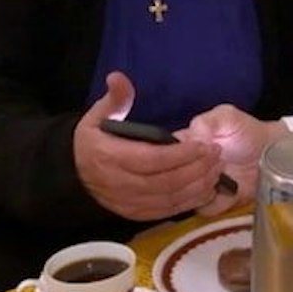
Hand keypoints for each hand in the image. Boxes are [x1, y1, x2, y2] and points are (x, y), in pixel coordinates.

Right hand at [72, 72, 224, 220]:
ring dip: (197, 186)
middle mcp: (119, 183)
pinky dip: (188, 202)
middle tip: (217, 155)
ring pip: (169, 199)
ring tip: (218, 170)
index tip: (203, 144)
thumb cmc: (93, 141)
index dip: (180, 153)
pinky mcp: (135, 214)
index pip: (151, 158)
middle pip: (165, 181)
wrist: (74, 174)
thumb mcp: (97, 116)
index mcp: (110, 156)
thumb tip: (118, 77)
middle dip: (196, 169)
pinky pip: (166, 212)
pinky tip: (206, 189)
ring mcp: (127, 202)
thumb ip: (115, 99)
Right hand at [179, 103, 286, 215]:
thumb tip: (193, 137)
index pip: (162, 155)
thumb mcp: (227, 117)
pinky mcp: (210, 205)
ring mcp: (195, 189)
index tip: (200, 149)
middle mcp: (183, 170)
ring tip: (224, 171)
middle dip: (194, 170)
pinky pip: (202, 209)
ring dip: (204, 185)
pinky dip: (215, 200)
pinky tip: (228, 188)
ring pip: (183, 197)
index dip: (177, 155)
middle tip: (218, 160)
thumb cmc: (246, 132)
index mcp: (181, 146)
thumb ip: (207, 121)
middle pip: (170, 179)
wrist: (269, 152)